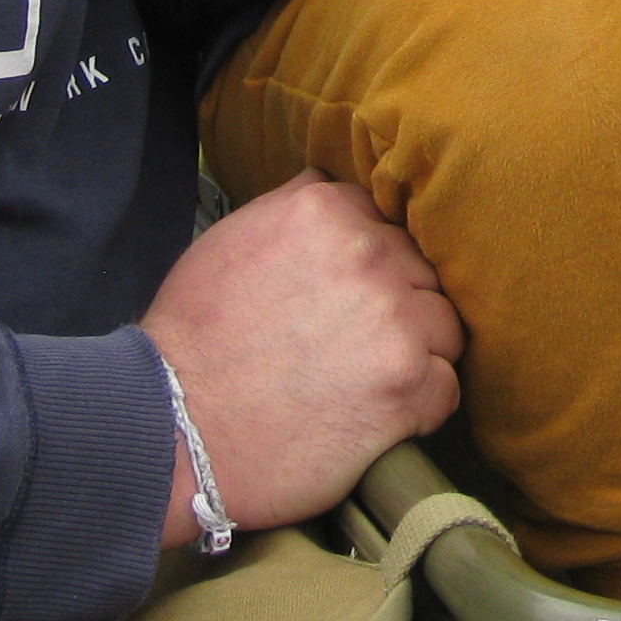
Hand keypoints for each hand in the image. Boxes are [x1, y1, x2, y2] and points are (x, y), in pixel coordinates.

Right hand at [144, 170, 462, 546]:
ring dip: (416, 355)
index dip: (371, 266)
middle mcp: (368, 255)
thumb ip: (291, 210)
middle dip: (397, 308)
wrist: (173, 429)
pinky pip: (447, 388)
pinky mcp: (408, 385)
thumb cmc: (191, 341)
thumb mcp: (230, 241)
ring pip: (445, 328)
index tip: (348, 300)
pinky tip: (377, 418)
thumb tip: (331, 192)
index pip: (385, 224)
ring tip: (365, 384)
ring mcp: (394, 320)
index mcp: (324, 211)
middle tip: (354, 348)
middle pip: (421, 273)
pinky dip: (420, 407)